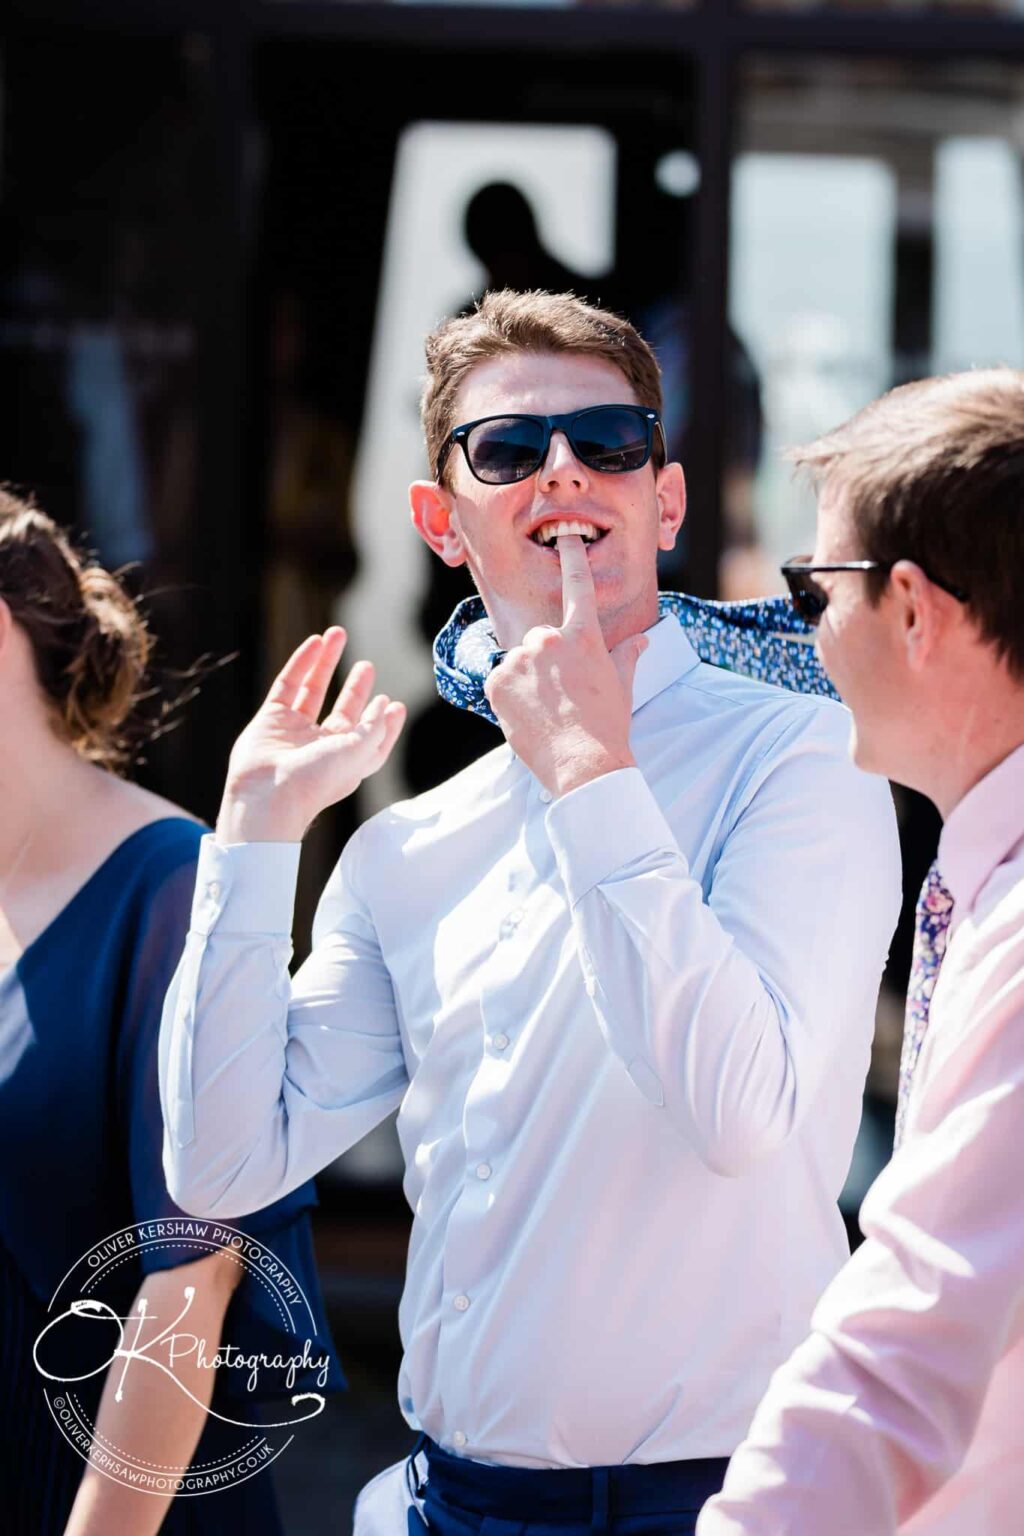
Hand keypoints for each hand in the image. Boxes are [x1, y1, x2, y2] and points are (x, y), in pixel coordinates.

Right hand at [216, 628, 405, 843]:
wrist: (269, 795)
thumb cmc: (318, 780)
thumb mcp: (360, 752)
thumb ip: (376, 728)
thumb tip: (387, 707)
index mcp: (346, 760)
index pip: (369, 736)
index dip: (381, 720)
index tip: (393, 703)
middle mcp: (320, 746)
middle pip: (342, 711)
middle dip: (355, 688)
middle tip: (367, 665)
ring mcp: (293, 732)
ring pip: (313, 689)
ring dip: (326, 662)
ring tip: (338, 633)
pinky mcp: (270, 719)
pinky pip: (287, 684)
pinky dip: (301, 662)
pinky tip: (315, 642)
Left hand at [483, 536, 646, 797]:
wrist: (583, 765)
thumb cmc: (608, 726)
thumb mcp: (622, 686)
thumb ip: (627, 656)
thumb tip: (641, 639)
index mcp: (582, 636)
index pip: (577, 587)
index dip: (572, 558)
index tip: (565, 538)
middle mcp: (547, 639)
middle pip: (542, 639)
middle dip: (548, 660)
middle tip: (564, 694)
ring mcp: (519, 660)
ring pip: (520, 662)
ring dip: (529, 679)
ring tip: (548, 710)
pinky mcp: (496, 682)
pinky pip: (501, 683)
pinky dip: (510, 697)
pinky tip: (529, 716)